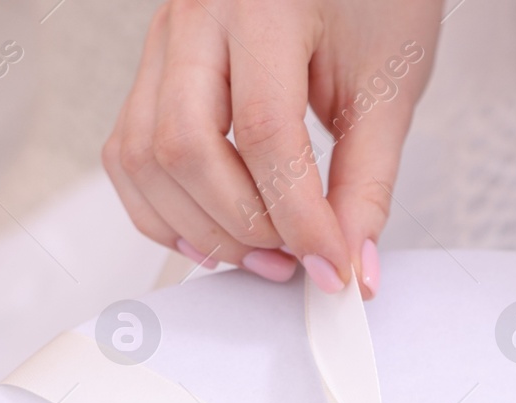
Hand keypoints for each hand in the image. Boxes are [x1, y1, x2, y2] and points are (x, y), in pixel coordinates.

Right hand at [103, 0, 441, 296]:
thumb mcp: (387, 88)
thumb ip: (367, 184)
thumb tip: (349, 263)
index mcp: (264, 5)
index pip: (263, 131)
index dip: (297, 217)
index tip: (331, 264)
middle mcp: (197, 15)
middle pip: (183, 147)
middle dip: (240, 226)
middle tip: (294, 259)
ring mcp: (164, 42)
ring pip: (141, 157)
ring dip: (198, 226)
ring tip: (261, 250)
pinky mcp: (153, 70)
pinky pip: (127, 153)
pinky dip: (163, 208)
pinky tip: (214, 230)